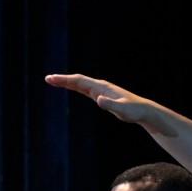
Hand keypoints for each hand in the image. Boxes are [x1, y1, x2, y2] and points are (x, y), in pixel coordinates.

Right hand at [44, 74, 171, 134]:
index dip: (65, 80)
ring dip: (67, 82)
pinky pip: (85, 89)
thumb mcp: (122, 110)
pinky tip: (70, 87)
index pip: (80, 81)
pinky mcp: (102, 95)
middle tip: (48, 78)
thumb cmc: (134, 111)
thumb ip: (110, 105)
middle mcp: (100, 86)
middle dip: (62, 79)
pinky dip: (75, 86)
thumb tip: (98, 99)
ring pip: (80, 83)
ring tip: (54, 81)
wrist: (144, 111)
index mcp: (102, 87)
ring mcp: (101, 90)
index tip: (52, 79)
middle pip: (78, 80)